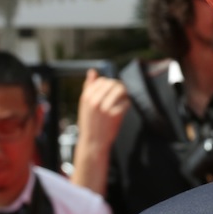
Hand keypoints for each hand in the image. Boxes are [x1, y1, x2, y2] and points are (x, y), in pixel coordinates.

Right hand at [71, 69, 130, 193]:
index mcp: (87, 97)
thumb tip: (92, 71)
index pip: (102, 81)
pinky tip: (122, 111)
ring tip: (122, 102)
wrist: (93, 142)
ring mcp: (105, 107)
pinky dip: (127, 105)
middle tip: (121, 95)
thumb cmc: (90, 123)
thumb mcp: (85, 105)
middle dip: (119, 87)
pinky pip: (126, 102)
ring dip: (124, 95)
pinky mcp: (115, 114)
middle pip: (113, 83)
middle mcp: (95, 101)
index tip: (111, 92)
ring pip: (121, 90)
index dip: (109, 85)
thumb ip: (89, 87)